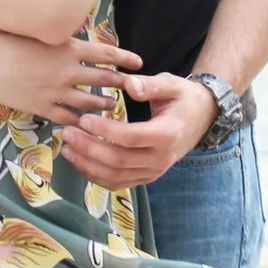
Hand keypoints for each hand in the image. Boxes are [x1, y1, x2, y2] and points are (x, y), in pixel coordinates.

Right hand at [0, 34, 143, 128]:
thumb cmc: (7, 39)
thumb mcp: (40, 33)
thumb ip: (62, 41)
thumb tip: (79, 41)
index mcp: (68, 49)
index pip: (107, 54)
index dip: (125, 58)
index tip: (138, 62)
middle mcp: (67, 71)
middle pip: (103, 80)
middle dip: (120, 84)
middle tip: (131, 87)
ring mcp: (56, 92)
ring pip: (90, 102)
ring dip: (104, 104)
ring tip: (112, 106)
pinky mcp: (42, 107)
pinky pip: (68, 116)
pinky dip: (80, 120)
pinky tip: (86, 122)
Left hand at [60, 69, 215, 188]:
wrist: (201, 118)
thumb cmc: (182, 98)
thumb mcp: (171, 84)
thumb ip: (150, 84)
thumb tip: (129, 84)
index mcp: (167, 134)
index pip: (131, 138)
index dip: (105, 131)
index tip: (83, 119)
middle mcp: (161, 158)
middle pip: (119, 160)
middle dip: (88, 148)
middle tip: (66, 132)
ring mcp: (154, 171)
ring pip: (116, 176)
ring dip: (87, 164)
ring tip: (66, 147)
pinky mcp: (146, 176)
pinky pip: (118, 182)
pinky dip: (96, 176)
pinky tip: (79, 162)